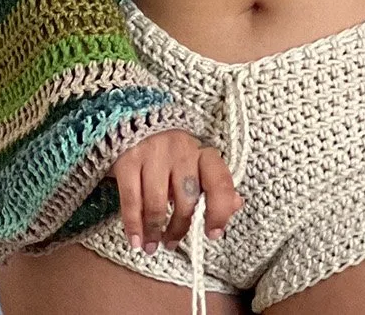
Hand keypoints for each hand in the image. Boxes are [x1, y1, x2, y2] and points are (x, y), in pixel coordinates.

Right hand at [107, 130, 243, 252]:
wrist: (134, 119)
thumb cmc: (171, 151)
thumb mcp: (195, 162)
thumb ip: (215, 184)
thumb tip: (236, 204)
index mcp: (203, 151)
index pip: (219, 181)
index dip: (219, 211)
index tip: (212, 234)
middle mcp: (181, 150)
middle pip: (186, 198)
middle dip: (179, 227)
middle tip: (172, 243)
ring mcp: (153, 153)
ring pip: (158, 203)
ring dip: (155, 231)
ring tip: (151, 245)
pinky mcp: (128, 160)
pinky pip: (132, 200)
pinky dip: (134, 225)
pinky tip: (135, 240)